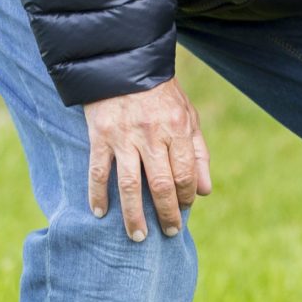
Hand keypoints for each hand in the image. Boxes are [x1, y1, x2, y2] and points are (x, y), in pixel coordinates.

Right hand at [82, 77, 211, 241]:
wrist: (122, 65)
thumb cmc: (161, 95)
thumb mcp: (188, 117)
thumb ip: (198, 154)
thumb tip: (204, 192)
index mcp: (176, 128)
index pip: (185, 173)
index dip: (187, 196)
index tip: (184, 209)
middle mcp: (151, 134)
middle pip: (161, 184)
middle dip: (166, 213)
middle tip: (169, 233)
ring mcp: (123, 137)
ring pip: (129, 185)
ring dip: (133, 215)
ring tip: (138, 236)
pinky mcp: (99, 136)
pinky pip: (98, 171)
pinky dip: (97, 194)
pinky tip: (100, 213)